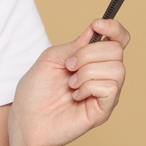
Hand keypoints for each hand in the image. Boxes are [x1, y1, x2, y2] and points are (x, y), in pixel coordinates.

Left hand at [9, 18, 127, 145]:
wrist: (26, 120)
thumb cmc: (36, 91)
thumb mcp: (52, 58)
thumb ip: (75, 45)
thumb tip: (96, 29)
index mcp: (93, 60)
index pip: (119, 39)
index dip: (114, 28)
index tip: (97, 24)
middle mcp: (104, 75)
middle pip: (117, 50)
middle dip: (88, 54)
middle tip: (69, 67)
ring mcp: (106, 93)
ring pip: (116, 68)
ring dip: (87, 72)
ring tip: (71, 84)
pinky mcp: (104, 110)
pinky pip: (111, 87)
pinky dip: (90, 87)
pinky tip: (76, 96)